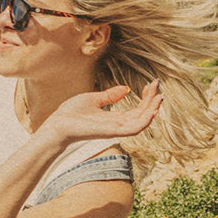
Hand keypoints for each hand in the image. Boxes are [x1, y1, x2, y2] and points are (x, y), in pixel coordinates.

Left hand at [40, 80, 161, 144]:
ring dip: (152, 109)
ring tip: (160, 96)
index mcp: (113, 118)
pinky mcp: (112, 132)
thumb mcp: (93, 99)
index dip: (146, 98)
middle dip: (151, 101)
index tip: (151, 84)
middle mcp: (117, 125)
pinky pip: (134, 129)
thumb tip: (126, 89)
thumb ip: (110, 96)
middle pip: (141, 115)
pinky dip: (145, 121)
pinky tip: (152, 110)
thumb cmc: (71, 114)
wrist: (58, 123)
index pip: (136, 110)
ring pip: (141, 122)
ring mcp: (115, 130)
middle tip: (158, 85)